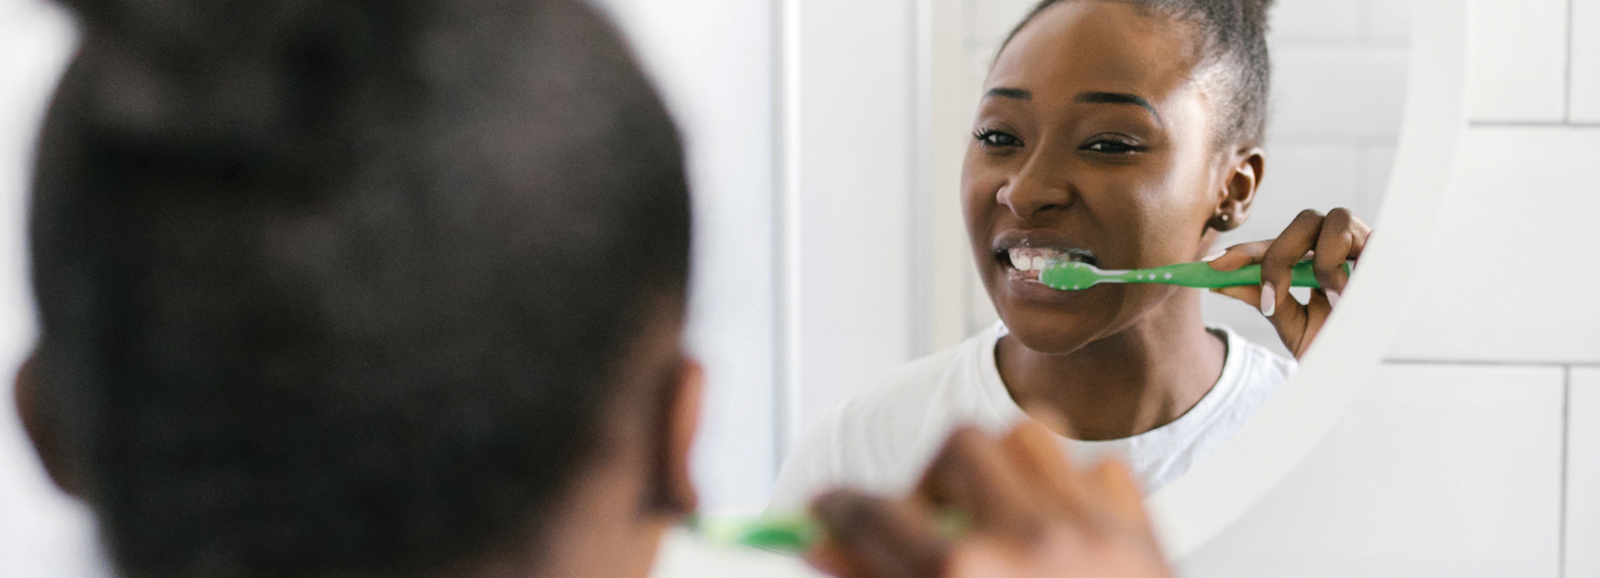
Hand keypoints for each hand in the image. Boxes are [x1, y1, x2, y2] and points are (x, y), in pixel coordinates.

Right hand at [806, 423, 1172, 577]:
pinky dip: (1076, 492)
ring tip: (1002, 520)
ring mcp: (1089, 533)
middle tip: (938, 526)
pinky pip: (1100, 471)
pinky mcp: (1140, 536)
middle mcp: (1025, 543)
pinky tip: (1062, 535)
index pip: (869, 512)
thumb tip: (826, 548)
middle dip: (938, 482)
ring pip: (1032, 438)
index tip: (832, 511)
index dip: (837, 508)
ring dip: (1007, 471)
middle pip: (958, 447)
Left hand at [1207, 208, 1370, 358]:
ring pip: (1332, 219)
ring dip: (1320, 260)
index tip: (1213, 265)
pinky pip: (1364, 237)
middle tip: (1270, 298)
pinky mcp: (1389, 250)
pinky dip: (1346, 264)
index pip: (1274, 245)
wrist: (1367, 369)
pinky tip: (1344, 296)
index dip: (1244, 250)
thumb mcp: (1289, 324)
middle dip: (1277, 256)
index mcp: (1309, 260)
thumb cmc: (1332, 342)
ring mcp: (1363, 244)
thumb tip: (1219, 283)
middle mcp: (1336, 245)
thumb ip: (1260, 299)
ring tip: (1326, 299)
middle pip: (1302, 221)